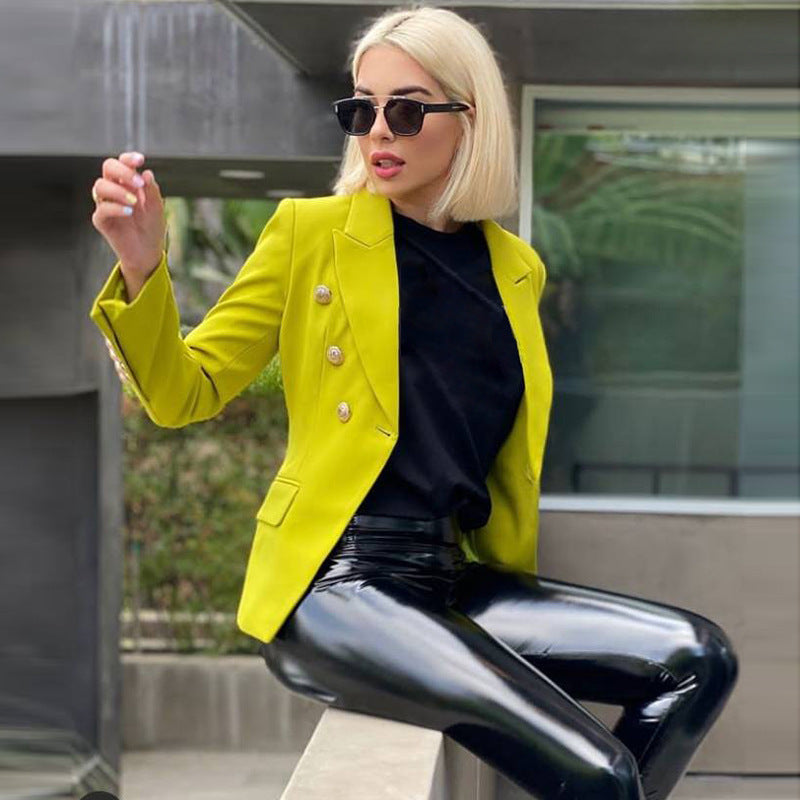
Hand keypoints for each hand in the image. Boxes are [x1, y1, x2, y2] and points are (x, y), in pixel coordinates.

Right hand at [90, 151, 166, 280]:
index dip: (128, 159)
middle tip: (139, 183)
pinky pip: (102, 209)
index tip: (141, 160)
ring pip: (100, 186)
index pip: (122, 163)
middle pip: (108, 168)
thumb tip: (146, 172)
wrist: (148, 253)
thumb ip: (152, 191)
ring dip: (118, 191)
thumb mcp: (157, 208)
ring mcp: (106, 204)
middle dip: (123, 171)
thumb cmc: (152, 228)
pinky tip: (129, 212)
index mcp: (127, 184)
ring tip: (135, 202)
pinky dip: (116, 208)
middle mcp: (114, 190)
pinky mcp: (101, 221)